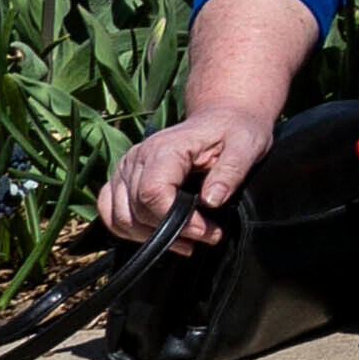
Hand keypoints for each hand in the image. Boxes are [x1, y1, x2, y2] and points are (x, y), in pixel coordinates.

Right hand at [102, 97, 278, 245]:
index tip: (207, 231)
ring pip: (121, 218)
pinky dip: (131, 231)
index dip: (177, 221)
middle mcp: (137, 158)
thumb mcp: (247, 145)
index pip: (153, 193)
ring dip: (151, 238)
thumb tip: (211, 201)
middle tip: (207, 236)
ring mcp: (124, 169)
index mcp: (165, 148)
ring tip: (188, 242)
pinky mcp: (121, 181)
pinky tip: (160, 236)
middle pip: (137, 210)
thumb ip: (231, 172)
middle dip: (171, 232)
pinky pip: (111, 215)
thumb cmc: (235, 131)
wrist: (221, 118)